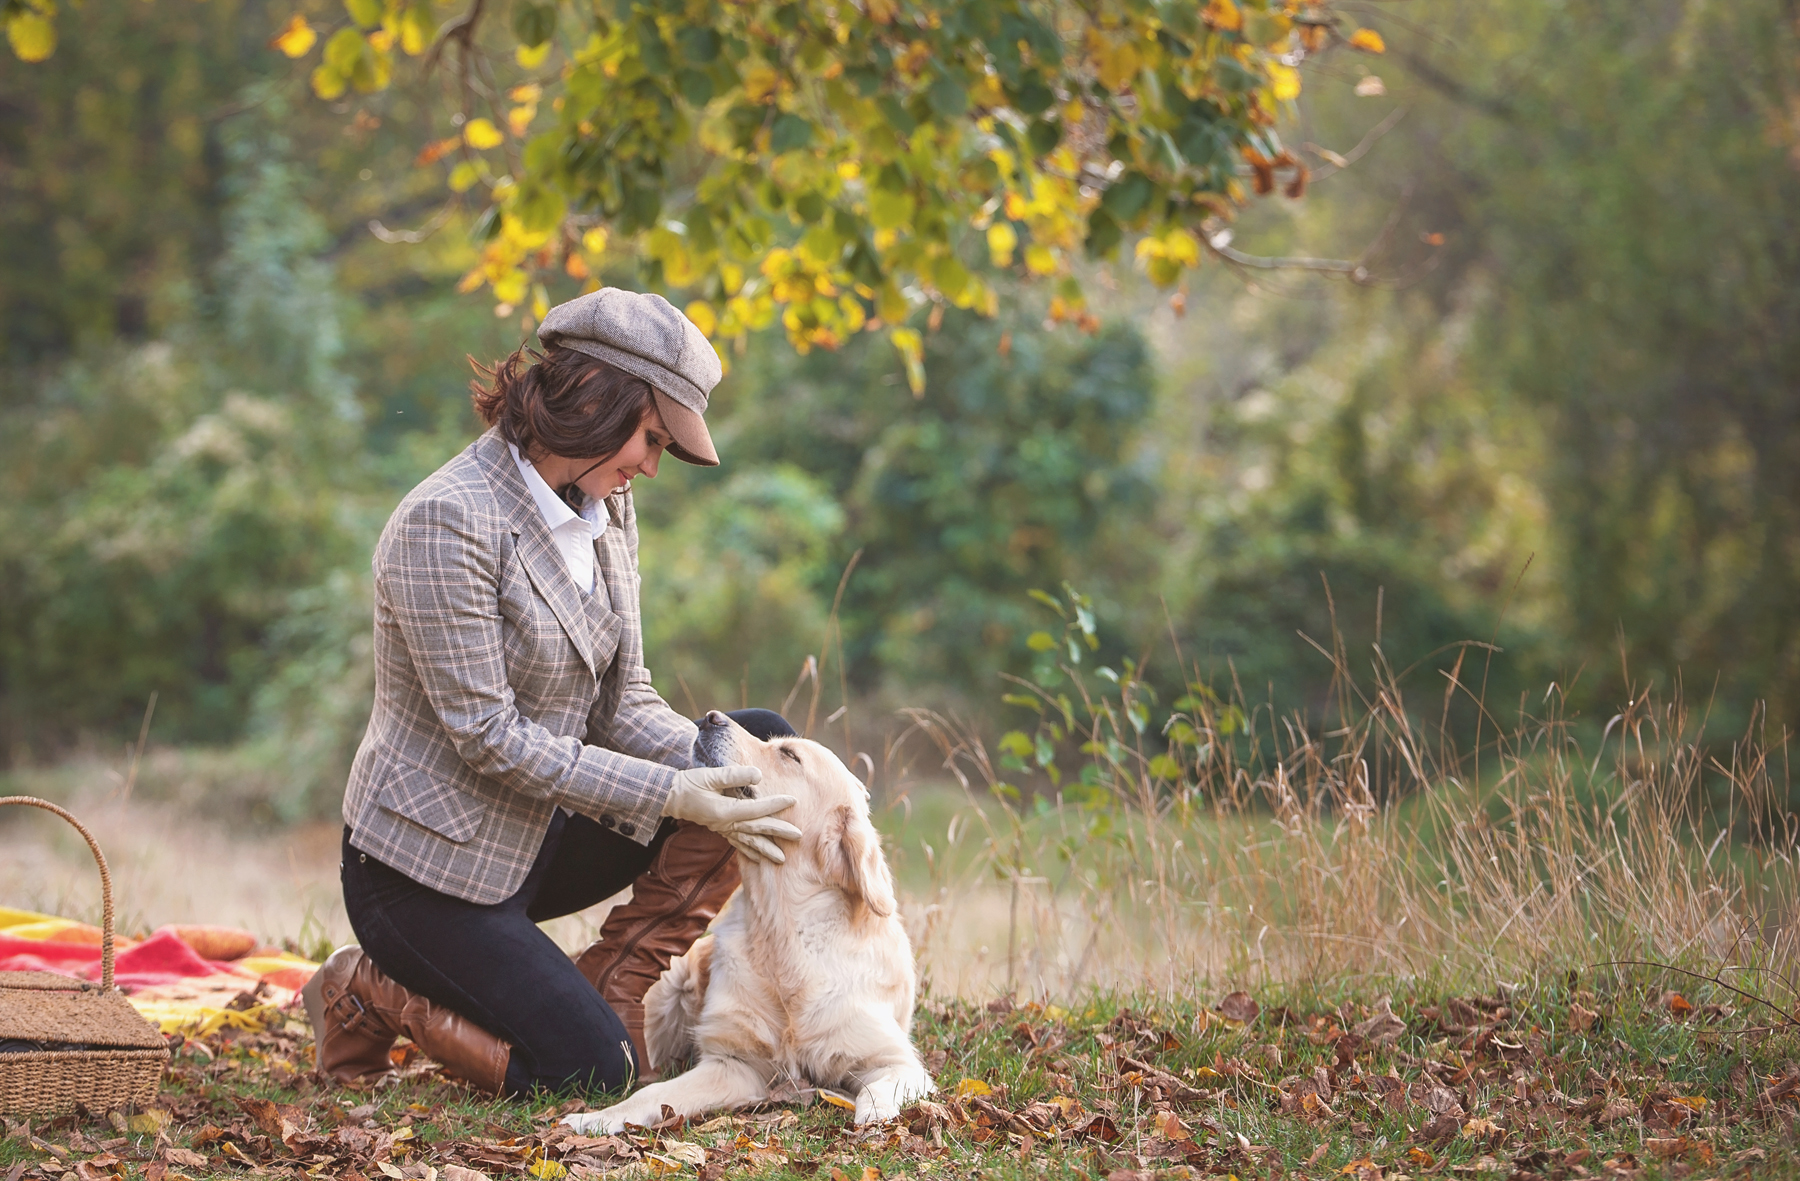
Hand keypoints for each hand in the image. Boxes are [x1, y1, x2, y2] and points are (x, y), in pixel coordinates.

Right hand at [661, 765, 800, 863]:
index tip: (793, 801)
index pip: (756, 809)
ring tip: (783, 859)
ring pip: (749, 841)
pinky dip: (748, 852)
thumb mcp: (710, 776)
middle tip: (798, 836)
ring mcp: (723, 829)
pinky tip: (758, 859)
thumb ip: (734, 775)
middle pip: (757, 829)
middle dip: (778, 833)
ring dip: (766, 849)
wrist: (669, 797)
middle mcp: (726, 824)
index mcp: (725, 811)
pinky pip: (737, 844)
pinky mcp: (720, 829)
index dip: (775, 805)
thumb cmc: (689, 784)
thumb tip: (758, 775)